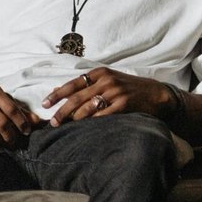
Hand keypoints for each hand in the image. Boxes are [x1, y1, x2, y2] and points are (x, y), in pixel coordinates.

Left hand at [43, 67, 174, 124]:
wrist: (156, 94)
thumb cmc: (129, 88)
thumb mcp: (107, 81)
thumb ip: (84, 85)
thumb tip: (57, 90)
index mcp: (101, 73)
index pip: (73, 84)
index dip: (57, 95)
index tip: (44, 104)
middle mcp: (107, 80)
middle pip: (77, 97)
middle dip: (62, 111)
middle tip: (52, 122)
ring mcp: (116, 92)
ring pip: (87, 107)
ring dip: (74, 119)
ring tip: (67, 127)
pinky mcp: (124, 104)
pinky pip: (102, 115)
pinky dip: (92, 122)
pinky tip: (85, 128)